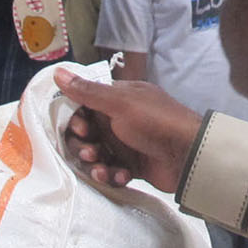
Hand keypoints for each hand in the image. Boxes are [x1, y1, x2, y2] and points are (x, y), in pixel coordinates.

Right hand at [55, 68, 202, 191]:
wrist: (188, 155)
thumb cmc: (156, 122)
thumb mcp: (120, 103)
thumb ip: (88, 91)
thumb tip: (58, 72)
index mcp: (117, 99)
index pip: (84, 107)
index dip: (77, 120)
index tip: (81, 129)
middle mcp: (119, 120)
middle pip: (86, 134)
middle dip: (84, 145)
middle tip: (91, 152)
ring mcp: (126, 144)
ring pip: (97, 155)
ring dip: (96, 164)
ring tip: (103, 169)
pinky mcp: (132, 166)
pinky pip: (111, 171)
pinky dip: (112, 175)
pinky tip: (121, 176)